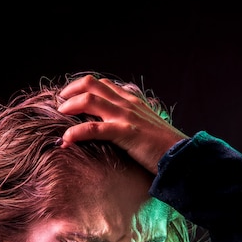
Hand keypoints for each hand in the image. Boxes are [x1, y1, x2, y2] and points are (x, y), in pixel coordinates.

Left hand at [58, 75, 188, 174]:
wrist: (183, 156)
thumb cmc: (164, 148)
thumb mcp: (146, 128)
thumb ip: (130, 123)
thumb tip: (114, 130)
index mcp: (132, 101)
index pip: (103, 84)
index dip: (82, 88)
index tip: (69, 99)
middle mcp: (127, 104)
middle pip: (92, 85)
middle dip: (70, 91)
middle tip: (59, 104)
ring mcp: (126, 116)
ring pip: (90, 101)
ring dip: (69, 106)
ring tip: (59, 116)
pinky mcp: (126, 133)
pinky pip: (94, 129)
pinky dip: (76, 133)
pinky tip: (66, 140)